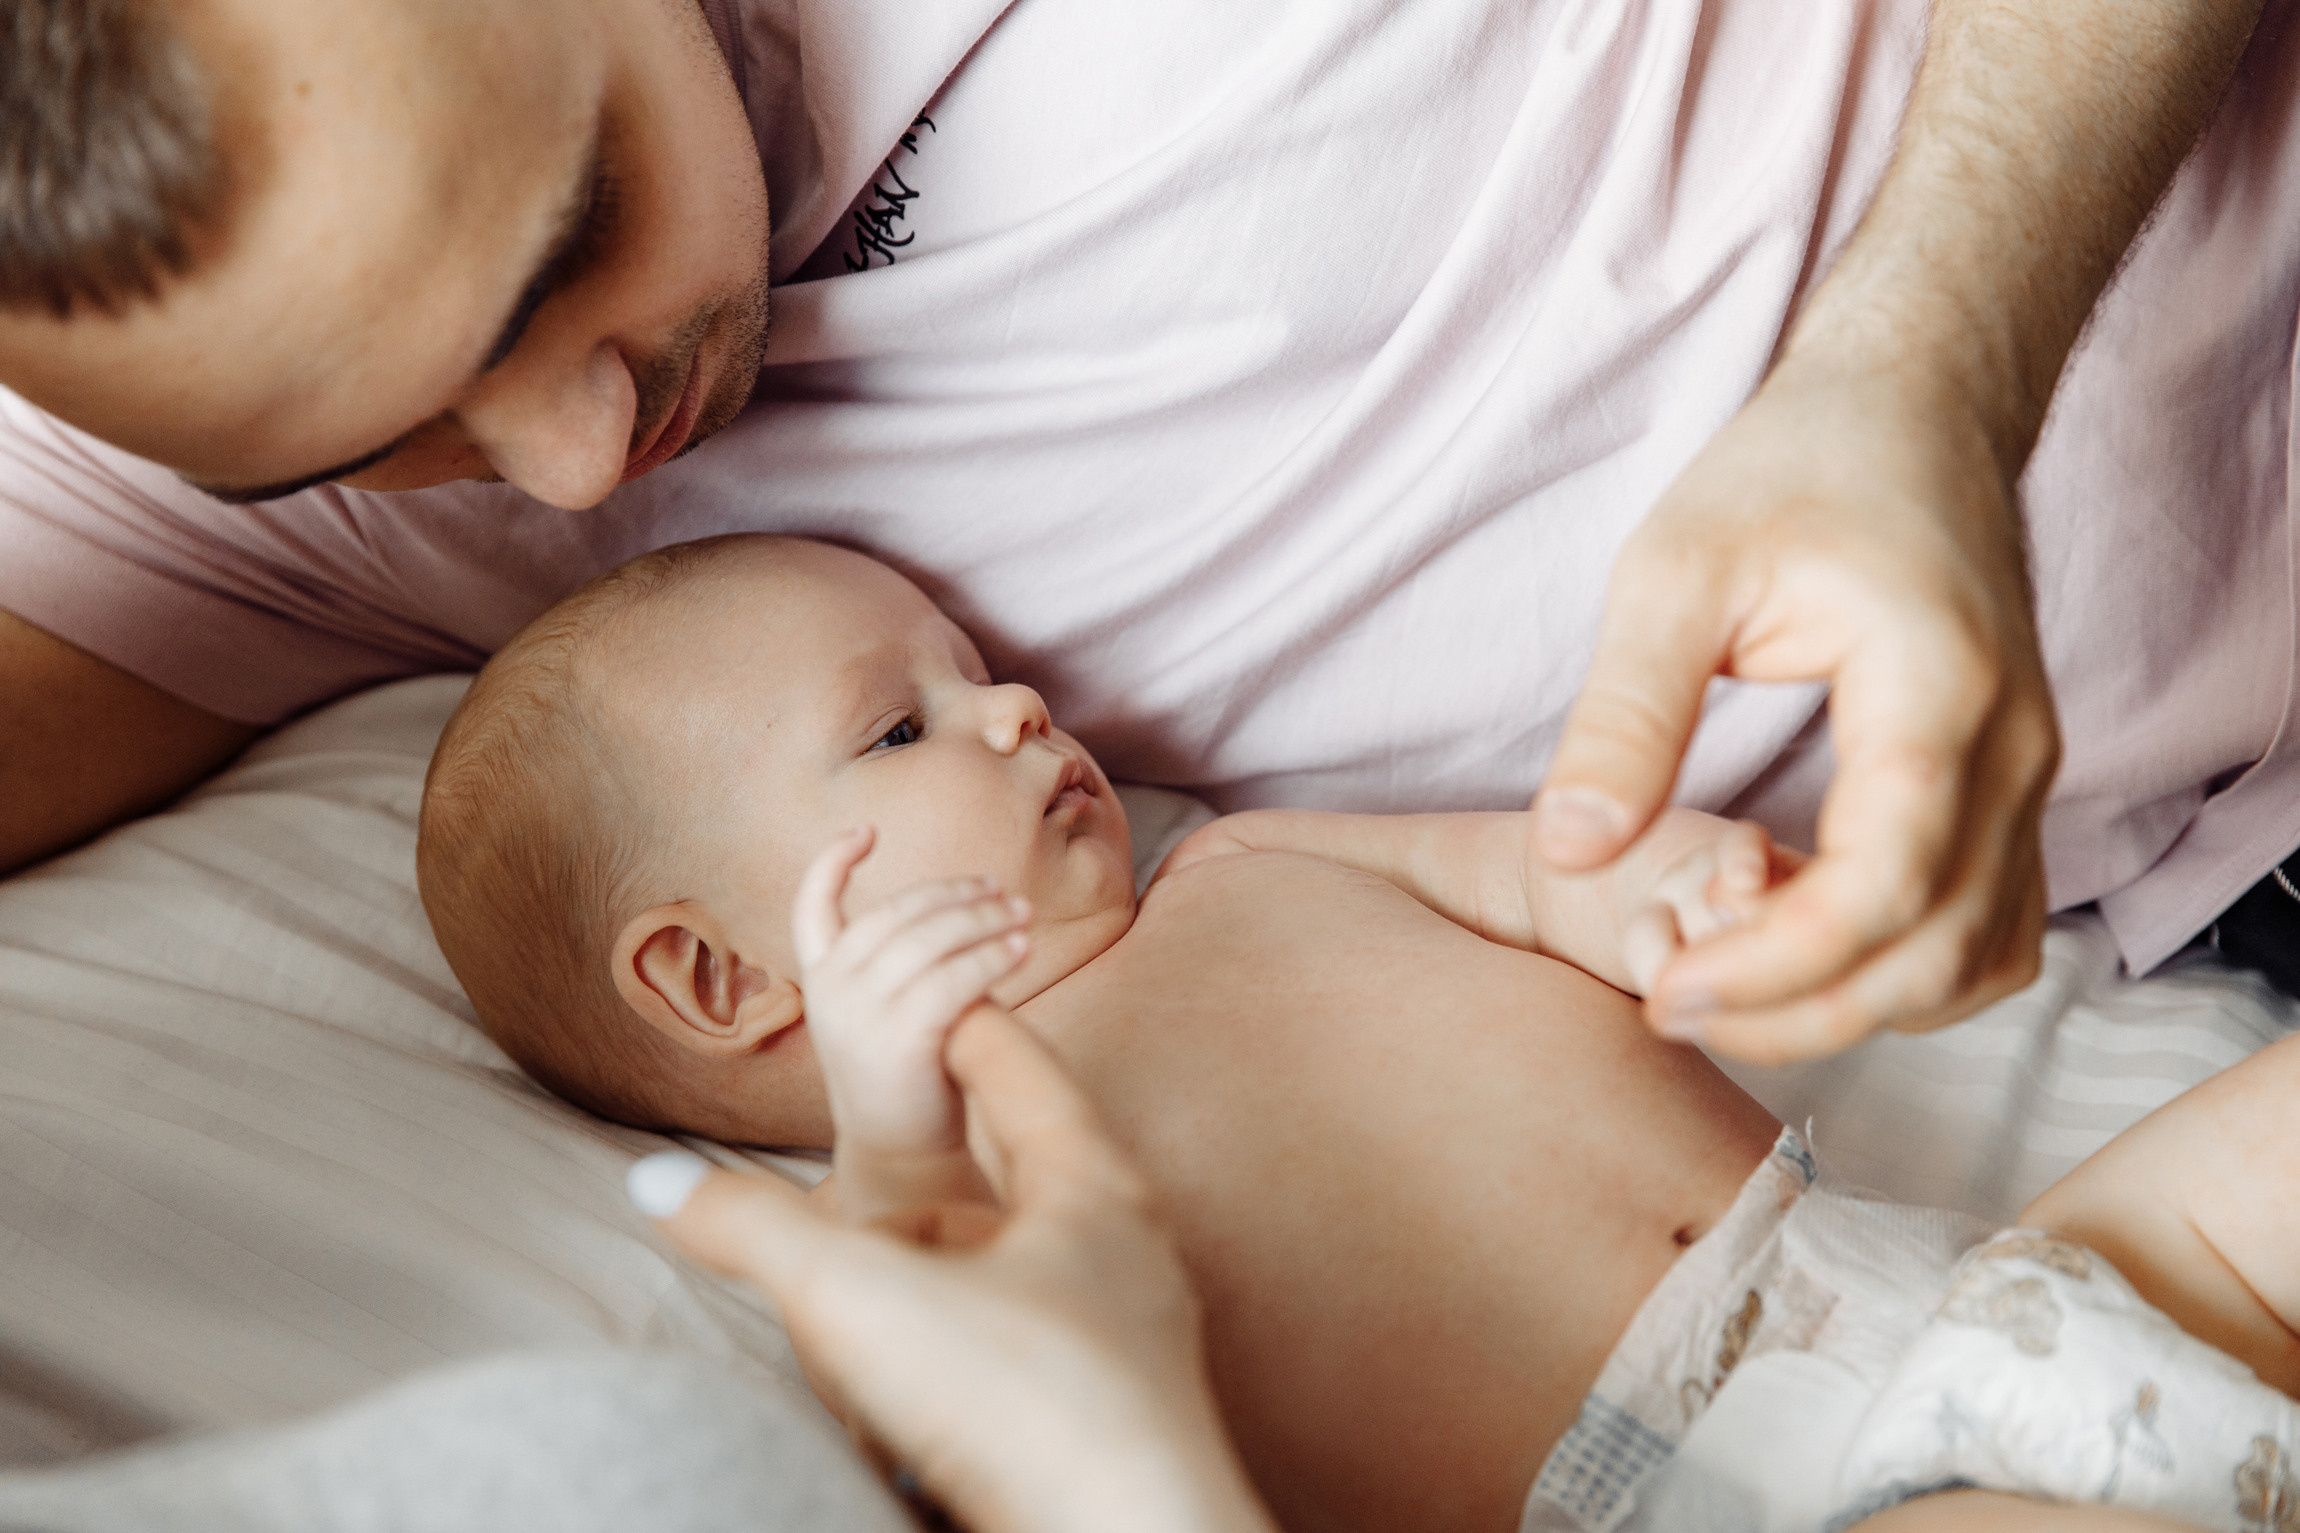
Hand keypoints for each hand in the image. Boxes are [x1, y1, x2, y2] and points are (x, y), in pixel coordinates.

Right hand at [633, 1010, 1277, 1532]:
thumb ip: (754, 1231)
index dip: (953, 1023)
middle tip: (867, 1146)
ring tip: (866, 1282)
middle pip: (1018, 1165)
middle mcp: (1127, 1249)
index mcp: (1092, 1185)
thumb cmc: (1025, 1406)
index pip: (1016, 1064)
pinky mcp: (1114, 1414)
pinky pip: (1026, 1342)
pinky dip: (961, 1337)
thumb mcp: (862, 1297)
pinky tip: (910, 1376)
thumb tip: (655, 1183)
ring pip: (1019, 1264)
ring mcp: (1130, 1334)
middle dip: (932, 1160)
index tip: (910, 1003)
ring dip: (942, 1260)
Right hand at [792, 826, 1033, 1219]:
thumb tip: (971, 907)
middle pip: (894, 913)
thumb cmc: (912, 1082)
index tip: (866, 830)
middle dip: (953, 894)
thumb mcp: (891, 1015)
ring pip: (927, 939)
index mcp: (822, 981)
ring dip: (981, 919)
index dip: (832, 862)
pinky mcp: (897, 1038)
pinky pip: (952, 978)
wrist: (905, 1162)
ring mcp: (858, 1014)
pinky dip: (990, 956)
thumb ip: (907, 965)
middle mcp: (830, 992)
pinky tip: (1021, 950)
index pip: (810, 907)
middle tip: (1004, 893)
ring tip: (1021, 916)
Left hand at [1532, 361, 2057, 1062]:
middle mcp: (2010, 750)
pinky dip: (1898, 970)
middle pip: (1935, 954)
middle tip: (1670, 1003)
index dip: (1776, 967)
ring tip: (1723, 979)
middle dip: (1801, 1013)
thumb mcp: (1673, 573)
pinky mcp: (2008, 791)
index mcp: (1937, 689)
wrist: (1913, 408)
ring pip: (1974, 960)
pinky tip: (1793, 940)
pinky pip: (1984, 929)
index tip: (1667, 990)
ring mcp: (2026, 777)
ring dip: (1853, 1005)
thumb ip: (1626, 715)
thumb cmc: (1796, 470)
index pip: (1885, 888)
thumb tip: (1567, 849)